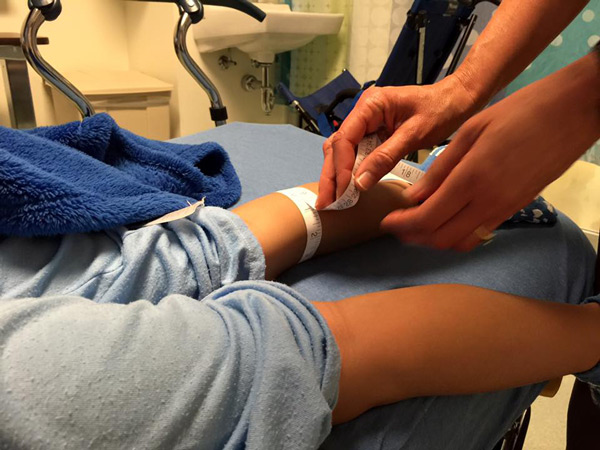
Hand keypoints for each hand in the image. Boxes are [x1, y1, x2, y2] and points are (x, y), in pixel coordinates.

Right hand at [315, 75, 476, 208]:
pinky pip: (356, 153)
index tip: (343, 191)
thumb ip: (386, 156)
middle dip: (331, 175)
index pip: (345, 138)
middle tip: (326, 202)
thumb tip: (360, 182)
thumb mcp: (415, 134)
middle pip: (337, 146)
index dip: (341, 167)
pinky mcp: (373, 133)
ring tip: (333, 200)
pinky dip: (350, 171)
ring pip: (342, 151)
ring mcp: (366, 123)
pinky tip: (346, 188)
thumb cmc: (441, 109)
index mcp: (370, 104)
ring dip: (337, 175)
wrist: (457, 99)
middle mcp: (363, 112)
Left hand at [382, 53, 599, 250]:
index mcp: (470, 179)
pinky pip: (479, 234)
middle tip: (397, 225)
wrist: (571, 112)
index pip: (426, 218)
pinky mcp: (515, 209)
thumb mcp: (470, 131)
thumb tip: (414, 197)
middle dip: (413, 236)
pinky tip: (446, 220)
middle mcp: (487, 202)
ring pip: (460, 242)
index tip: (386, 221)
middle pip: (440, 238)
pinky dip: (456, 235)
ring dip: (434, 239)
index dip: (401, 225)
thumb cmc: (517, 112)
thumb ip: (439, 169)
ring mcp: (503, 210)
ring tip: (418, 224)